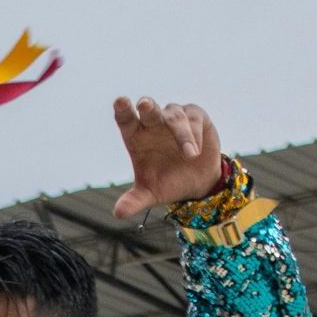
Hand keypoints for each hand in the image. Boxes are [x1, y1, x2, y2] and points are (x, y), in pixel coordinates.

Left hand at [111, 96, 223, 218]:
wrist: (197, 183)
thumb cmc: (166, 183)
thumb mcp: (149, 195)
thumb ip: (134, 201)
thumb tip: (118, 213)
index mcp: (136, 136)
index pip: (126, 119)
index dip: (122, 110)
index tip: (120, 102)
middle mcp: (153, 123)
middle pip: (148, 109)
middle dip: (147, 107)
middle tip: (144, 105)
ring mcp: (174, 117)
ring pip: (175, 117)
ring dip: (182, 135)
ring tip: (189, 155)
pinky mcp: (195, 116)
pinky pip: (193, 119)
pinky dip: (194, 134)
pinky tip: (195, 151)